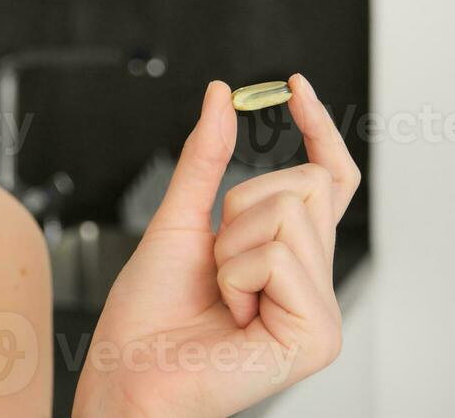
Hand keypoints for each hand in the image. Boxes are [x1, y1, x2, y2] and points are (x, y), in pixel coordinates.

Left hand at [72, 74, 360, 417]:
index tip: (294, 84)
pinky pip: (278, 255)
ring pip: (290, 213)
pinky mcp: (318, 335)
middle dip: (240, 207)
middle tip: (216, 262)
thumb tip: (221, 95)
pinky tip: (230, 314)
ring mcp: (322, 312)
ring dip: (231, 246)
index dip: (318, 129)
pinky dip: (235, 275)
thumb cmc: (148, 312)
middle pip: (305, 184)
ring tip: (220, 294)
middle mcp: (315, 283)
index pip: (327, 180)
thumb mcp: (178, 217)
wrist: (127, 370)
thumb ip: (205, 158)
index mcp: (290, 257)